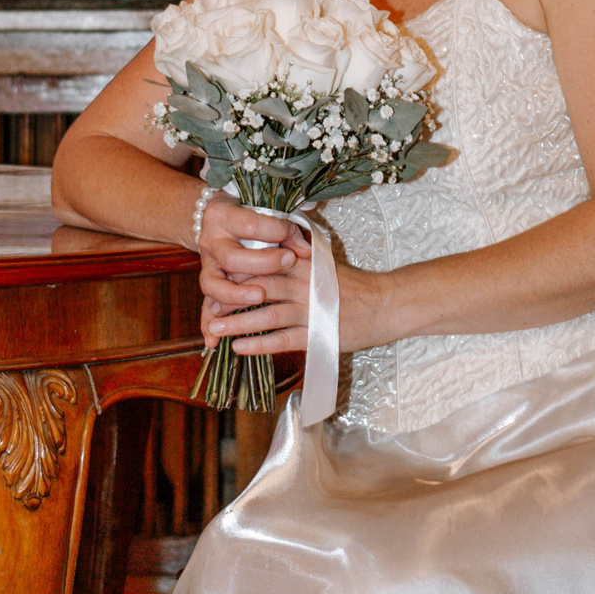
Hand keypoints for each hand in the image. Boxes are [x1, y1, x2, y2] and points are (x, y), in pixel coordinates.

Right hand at [195, 190, 308, 294]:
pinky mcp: (206, 278)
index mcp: (222, 215)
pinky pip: (211, 297)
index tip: (292, 234)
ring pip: (214, 283)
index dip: (276, 231)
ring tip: (260, 295)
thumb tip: (305, 250)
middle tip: (289, 260)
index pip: (250, 225)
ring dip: (238, 293)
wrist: (211, 218)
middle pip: (233, 258)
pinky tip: (242, 309)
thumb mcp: (260, 211)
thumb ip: (284, 229)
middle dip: (264, 263)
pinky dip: (226, 304)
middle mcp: (211, 239)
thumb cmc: (244, 212)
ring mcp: (206, 261)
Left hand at [201, 245, 383, 358]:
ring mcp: (311, 310)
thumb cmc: (356, 286)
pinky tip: (240, 347)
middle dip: (230, 297)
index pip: (264, 263)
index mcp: (304, 264)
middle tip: (208, 305)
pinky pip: (283, 339)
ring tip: (214, 328)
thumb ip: (300, 256)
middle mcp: (304, 285)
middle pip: (259, 288)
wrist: (387, 304)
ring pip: (266, 314)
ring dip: (238, 322)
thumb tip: (275, 246)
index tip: (217, 277)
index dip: (238, 271)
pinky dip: (259, 343)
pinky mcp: (318, 333)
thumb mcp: (325, 263)